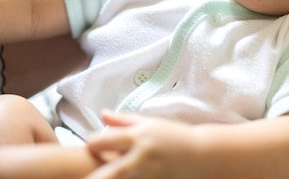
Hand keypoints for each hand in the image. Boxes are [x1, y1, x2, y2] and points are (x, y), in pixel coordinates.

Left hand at [85, 111, 199, 178]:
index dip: (93, 143)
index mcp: (137, 137)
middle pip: (111, 172)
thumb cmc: (173, 136)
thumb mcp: (149, 123)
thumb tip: (102, 115)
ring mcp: (148, 174)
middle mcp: (141, 157)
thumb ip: (123, 120)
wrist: (200, 154)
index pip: (107, 140)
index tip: (88, 146)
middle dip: (94, 178)